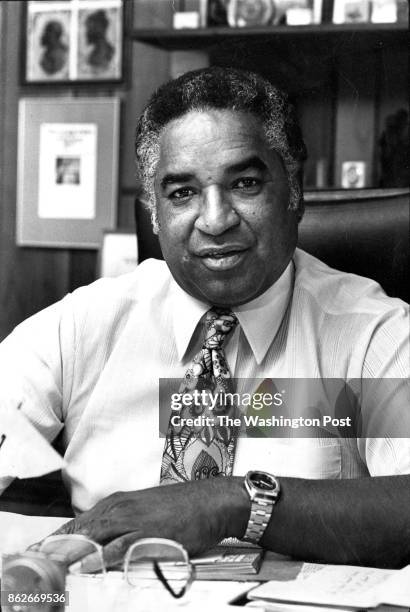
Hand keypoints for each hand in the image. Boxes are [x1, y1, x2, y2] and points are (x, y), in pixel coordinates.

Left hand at [49, 477, 248, 570]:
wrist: (211, 500)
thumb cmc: (182, 507)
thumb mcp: (147, 512)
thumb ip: (124, 526)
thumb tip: (106, 544)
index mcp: (118, 503)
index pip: (78, 522)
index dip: (56, 538)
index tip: (38, 551)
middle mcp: (120, 508)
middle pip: (78, 529)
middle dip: (54, 546)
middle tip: (35, 560)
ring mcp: (133, 519)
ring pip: (92, 535)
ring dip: (68, 551)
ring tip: (48, 565)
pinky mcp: (147, 531)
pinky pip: (117, 546)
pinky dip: (97, 556)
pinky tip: (82, 565)